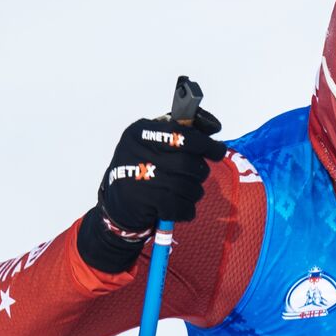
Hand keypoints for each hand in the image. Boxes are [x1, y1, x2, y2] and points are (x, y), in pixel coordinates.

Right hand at [77, 112, 226, 272]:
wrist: (117, 205)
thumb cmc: (143, 170)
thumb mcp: (153, 143)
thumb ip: (180, 131)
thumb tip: (213, 126)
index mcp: (140, 131)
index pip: (182, 134)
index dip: (206, 144)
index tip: (218, 151)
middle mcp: (136, 151)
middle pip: (187, 162)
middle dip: (199, 172)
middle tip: (197, 176)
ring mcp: (138, 176)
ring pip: (185, 186)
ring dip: (193, 193)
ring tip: (186, 193)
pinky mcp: (142, 200)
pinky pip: (179, 205)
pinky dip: (186, 209)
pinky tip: (181, 208)